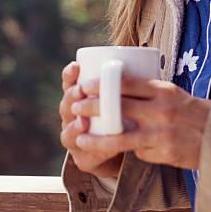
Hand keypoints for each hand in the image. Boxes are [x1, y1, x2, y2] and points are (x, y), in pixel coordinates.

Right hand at [59, 61, 123, 177]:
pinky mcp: (83, 157)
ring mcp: (76, 137)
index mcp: (81, 98)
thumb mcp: (127, 96)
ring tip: (82, 121)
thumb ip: (129, 82)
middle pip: (66, 104)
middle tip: (80, 92)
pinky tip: (89, 144)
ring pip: (67, 130)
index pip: (70, 83)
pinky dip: (86, 148)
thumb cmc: (129, 114)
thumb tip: (144, 54)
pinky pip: (80, 153)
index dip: (70, 75)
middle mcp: (74, 116)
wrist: (128, 148)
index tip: (76, 66)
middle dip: (71, 98)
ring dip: (73, 125)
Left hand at [70, 74, 210, 169]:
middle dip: (92, 106)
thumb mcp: (173, 94)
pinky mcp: (164, 154)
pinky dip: (130, 150)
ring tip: (80, 136)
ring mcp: (162, 134)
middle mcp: (162, 110)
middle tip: (75, 106)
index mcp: (163, 90)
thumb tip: (117, 88)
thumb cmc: (193, 112)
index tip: (84, 84)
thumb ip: (149, 92)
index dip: (102, 83)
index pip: (126, 82)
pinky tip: (124, 150)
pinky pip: (138, 152)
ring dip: (97, 137)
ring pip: (121, 136)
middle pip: (118, 106)